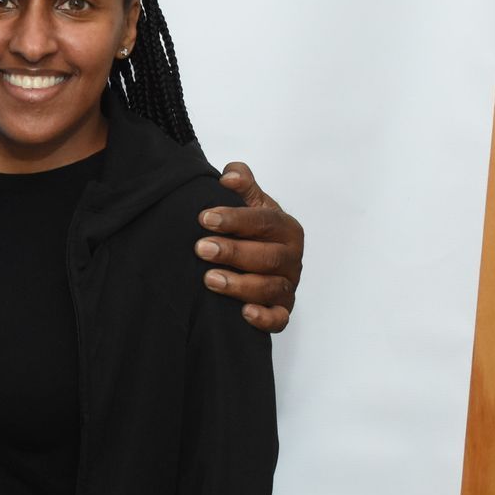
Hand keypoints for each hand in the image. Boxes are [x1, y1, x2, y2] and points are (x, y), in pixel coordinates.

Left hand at [196, 161, 302, 333]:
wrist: (259, 255)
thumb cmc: (252, 229)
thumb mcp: (249, 203)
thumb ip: (242, 184)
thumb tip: (229, 175)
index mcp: (287, 228)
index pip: (264, 222)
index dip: (235, 219)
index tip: (205, 218)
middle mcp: (292, 258)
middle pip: (268, 257)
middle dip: (233, 252)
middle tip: (201, 248)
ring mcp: (288, 285)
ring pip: (270, 288)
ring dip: (240, 285)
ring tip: (209, 279)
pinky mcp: (282, 310)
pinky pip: (279, 319)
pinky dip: (264, 318)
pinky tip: (244, 313)